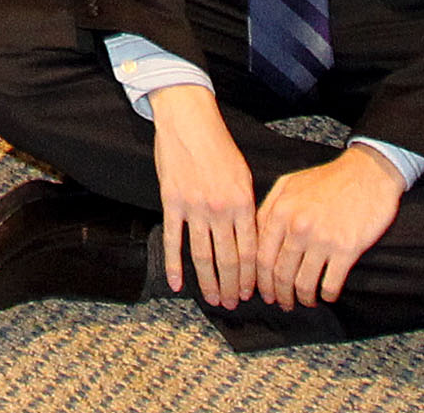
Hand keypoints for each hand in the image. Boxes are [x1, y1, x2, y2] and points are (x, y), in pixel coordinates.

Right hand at [150, 83, 258, 306]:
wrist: (189, 121)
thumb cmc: (219, 146)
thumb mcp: (244, 175)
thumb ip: (247, 209)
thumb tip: (251, 241)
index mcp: (242, 202)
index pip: (249, 250)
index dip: (250, 276)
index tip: (251, 293)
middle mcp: (220, 209)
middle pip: (228, 259)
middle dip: (232, 285)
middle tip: (232, 303)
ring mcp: (194, 207)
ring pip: (203, 255)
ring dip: (208, 282)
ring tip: (212, 299)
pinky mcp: (172, 202)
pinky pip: (174, 240)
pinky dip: (174, 265)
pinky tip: (176, 284)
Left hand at [255, 145, 407, 310]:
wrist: (367, 173)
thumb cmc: (328, 179)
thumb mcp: (289, 184)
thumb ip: (269, 208)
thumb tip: (256, 235)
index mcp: (280, 212)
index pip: (261, 256)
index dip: (260, 281)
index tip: (262, 292)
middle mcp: (297, 227)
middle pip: (280, 273)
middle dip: (279, 295)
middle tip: (283, 304)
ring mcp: (322, 239)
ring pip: (303, 282)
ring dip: (302, 298)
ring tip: (305, 302)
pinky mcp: (346, 249)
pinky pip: (331, 283)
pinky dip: (327, 295)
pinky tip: (326, 295)